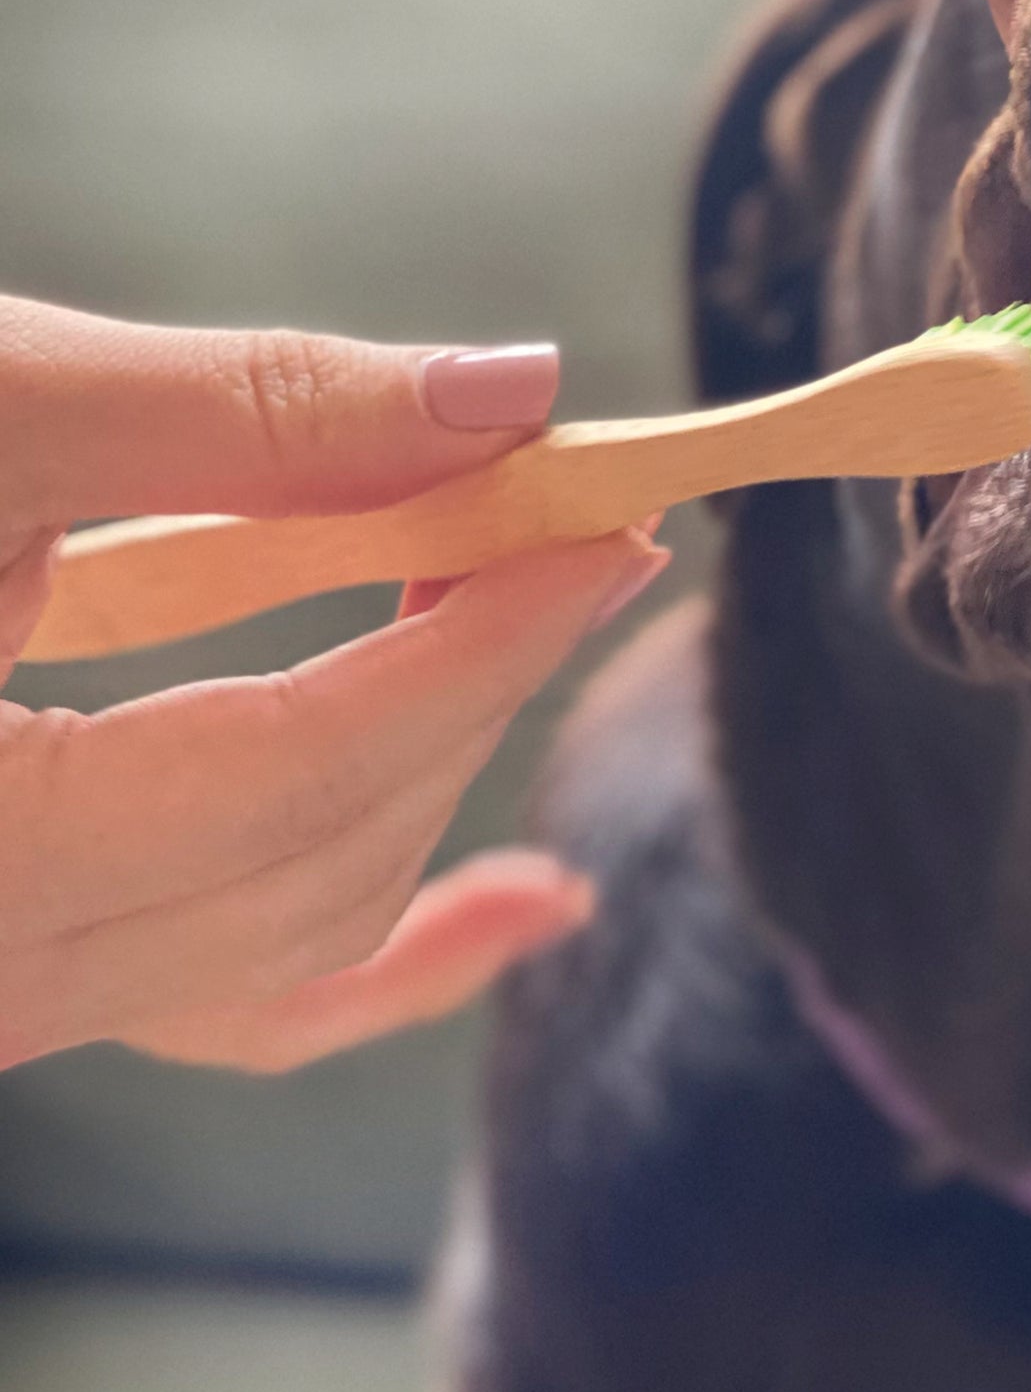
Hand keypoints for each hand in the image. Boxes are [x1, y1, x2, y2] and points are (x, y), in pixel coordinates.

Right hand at [0, 295, 664, 1071]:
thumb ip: (249, 412)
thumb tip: (512, 389)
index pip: (295, 768)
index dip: (478, 641)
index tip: (608, 525)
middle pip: (308, 857)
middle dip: (468, 686)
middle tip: (577, 536)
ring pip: (279, 937)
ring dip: (428, 778)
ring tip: (532, 635)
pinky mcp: (6, 952)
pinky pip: (225, 1001)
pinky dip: (378, 950)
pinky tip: (518, 901)